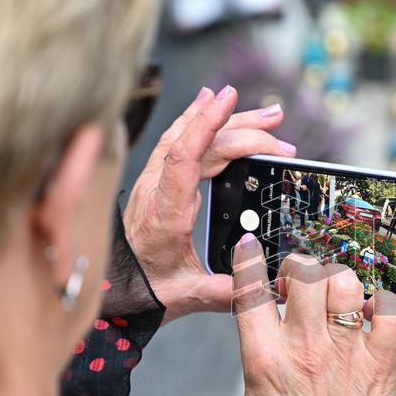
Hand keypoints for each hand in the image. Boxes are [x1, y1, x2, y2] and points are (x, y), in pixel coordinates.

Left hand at [123, 86, 294, 323]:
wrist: (116, 288)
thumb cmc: (147, 289)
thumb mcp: (189, 296)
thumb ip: (227, 291)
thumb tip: (263, 284)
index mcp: (164, 214)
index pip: (184, 156)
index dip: (205, 124)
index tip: (227, 100)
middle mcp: (156, 190)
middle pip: (200, 145)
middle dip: (243, 130)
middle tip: (280, 132)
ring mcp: (154, 182)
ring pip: (190, 137)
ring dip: (228, 121)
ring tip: (267, 115)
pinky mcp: (158, 182)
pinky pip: (179, 141)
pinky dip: (198, 120)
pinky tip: (210, 101)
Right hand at [231, 236, 395, 395]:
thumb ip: (259, 353)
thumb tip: (263, 320)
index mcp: (267, 359)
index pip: (252, 293)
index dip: (247, 263)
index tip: (250, 249)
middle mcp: (307, 349)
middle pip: (304, 275)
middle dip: (298, 267)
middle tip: (299, 282)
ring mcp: (347, 351)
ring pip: (345, 284)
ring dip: (337, 281)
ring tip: (334, 296)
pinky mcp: (379, 360)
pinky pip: (391, 312)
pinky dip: (383, 305)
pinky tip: (370, 314)